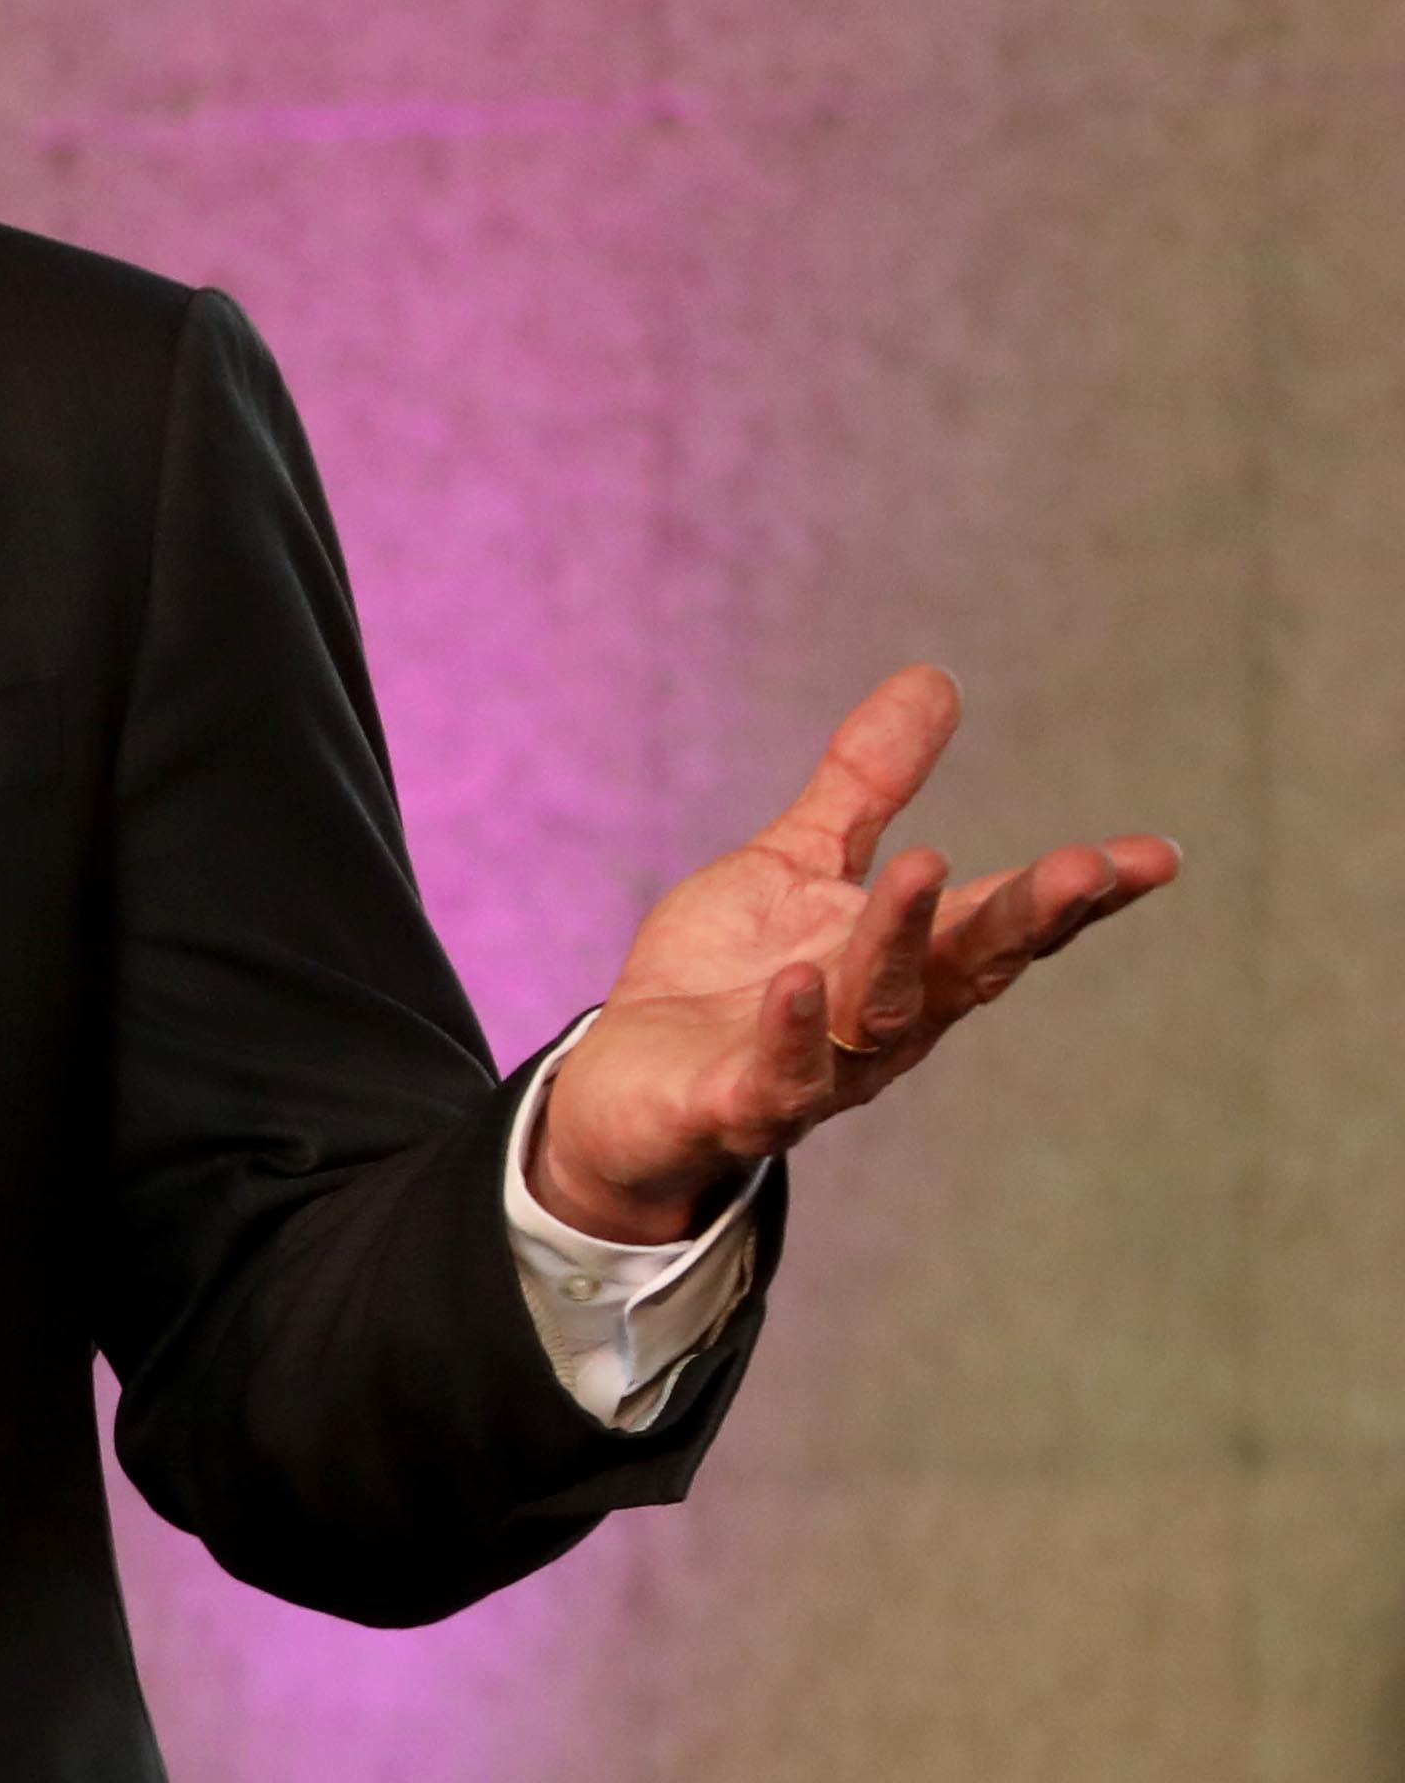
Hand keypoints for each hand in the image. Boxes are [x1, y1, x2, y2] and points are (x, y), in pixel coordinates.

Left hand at [526, 665, 1178, 1244]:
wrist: (625, 1088)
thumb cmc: (725, 978)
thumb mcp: (795, 864)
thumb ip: (866, 786)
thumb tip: (935, 677)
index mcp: (910, 961)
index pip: (1006, 921)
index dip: (1079, 893)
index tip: (1156, 856)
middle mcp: (884, 1020)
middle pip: (968, 967)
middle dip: (1028, 917)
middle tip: (1086, 867)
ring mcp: (818, 1069)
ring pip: (875, 1009)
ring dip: (899, 941)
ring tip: (922, 865)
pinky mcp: (738, 1104)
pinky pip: (776, 1077)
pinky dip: (790, 1035)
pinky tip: (794, 982)